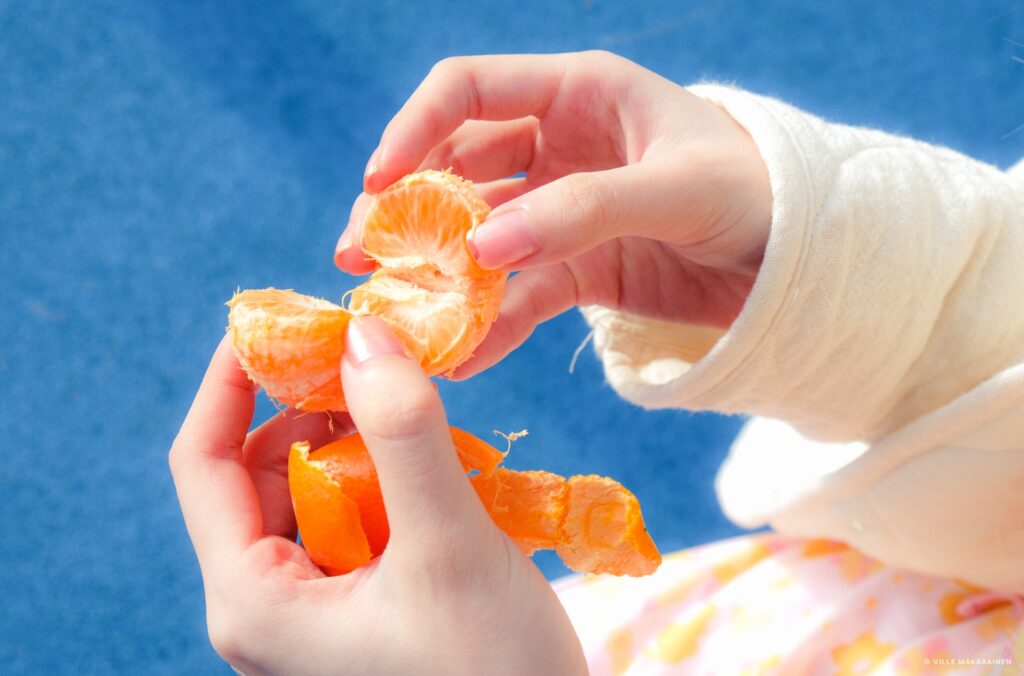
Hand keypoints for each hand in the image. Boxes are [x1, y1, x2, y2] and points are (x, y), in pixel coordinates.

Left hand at [169, 323, 585, 674]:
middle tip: (380, 361)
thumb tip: (361, 335)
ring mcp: (310, 611)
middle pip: (260, 470)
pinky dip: (387, 479)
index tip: (280, 314)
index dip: (231, 380)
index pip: (203, 462)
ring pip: (311, 489)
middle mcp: (267, 606)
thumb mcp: (449, 545)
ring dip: (362, 442)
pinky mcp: (353, 609)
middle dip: (315, 407)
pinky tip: (440, 470)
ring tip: (425, 422)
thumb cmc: (494, 674)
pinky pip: (351, 519)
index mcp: (254, 601)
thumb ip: (404, 434)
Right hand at [335, 51, 771, 377]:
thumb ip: (582, 210)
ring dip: (437, 274)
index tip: (378, 182)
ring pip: (479, 239)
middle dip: (404, 212)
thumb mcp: (676, 189)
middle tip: (360, 258)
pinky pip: (521, 294)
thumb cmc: (759, 194)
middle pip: (455, 170)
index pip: (467, 90)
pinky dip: (491, 323)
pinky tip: (463, 354)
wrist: (808, 262)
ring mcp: (563, 213)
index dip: (414, 129)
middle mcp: (559, 148)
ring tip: (398, 314)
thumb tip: (480, 249)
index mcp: (579, 94)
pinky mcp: (579, 271)